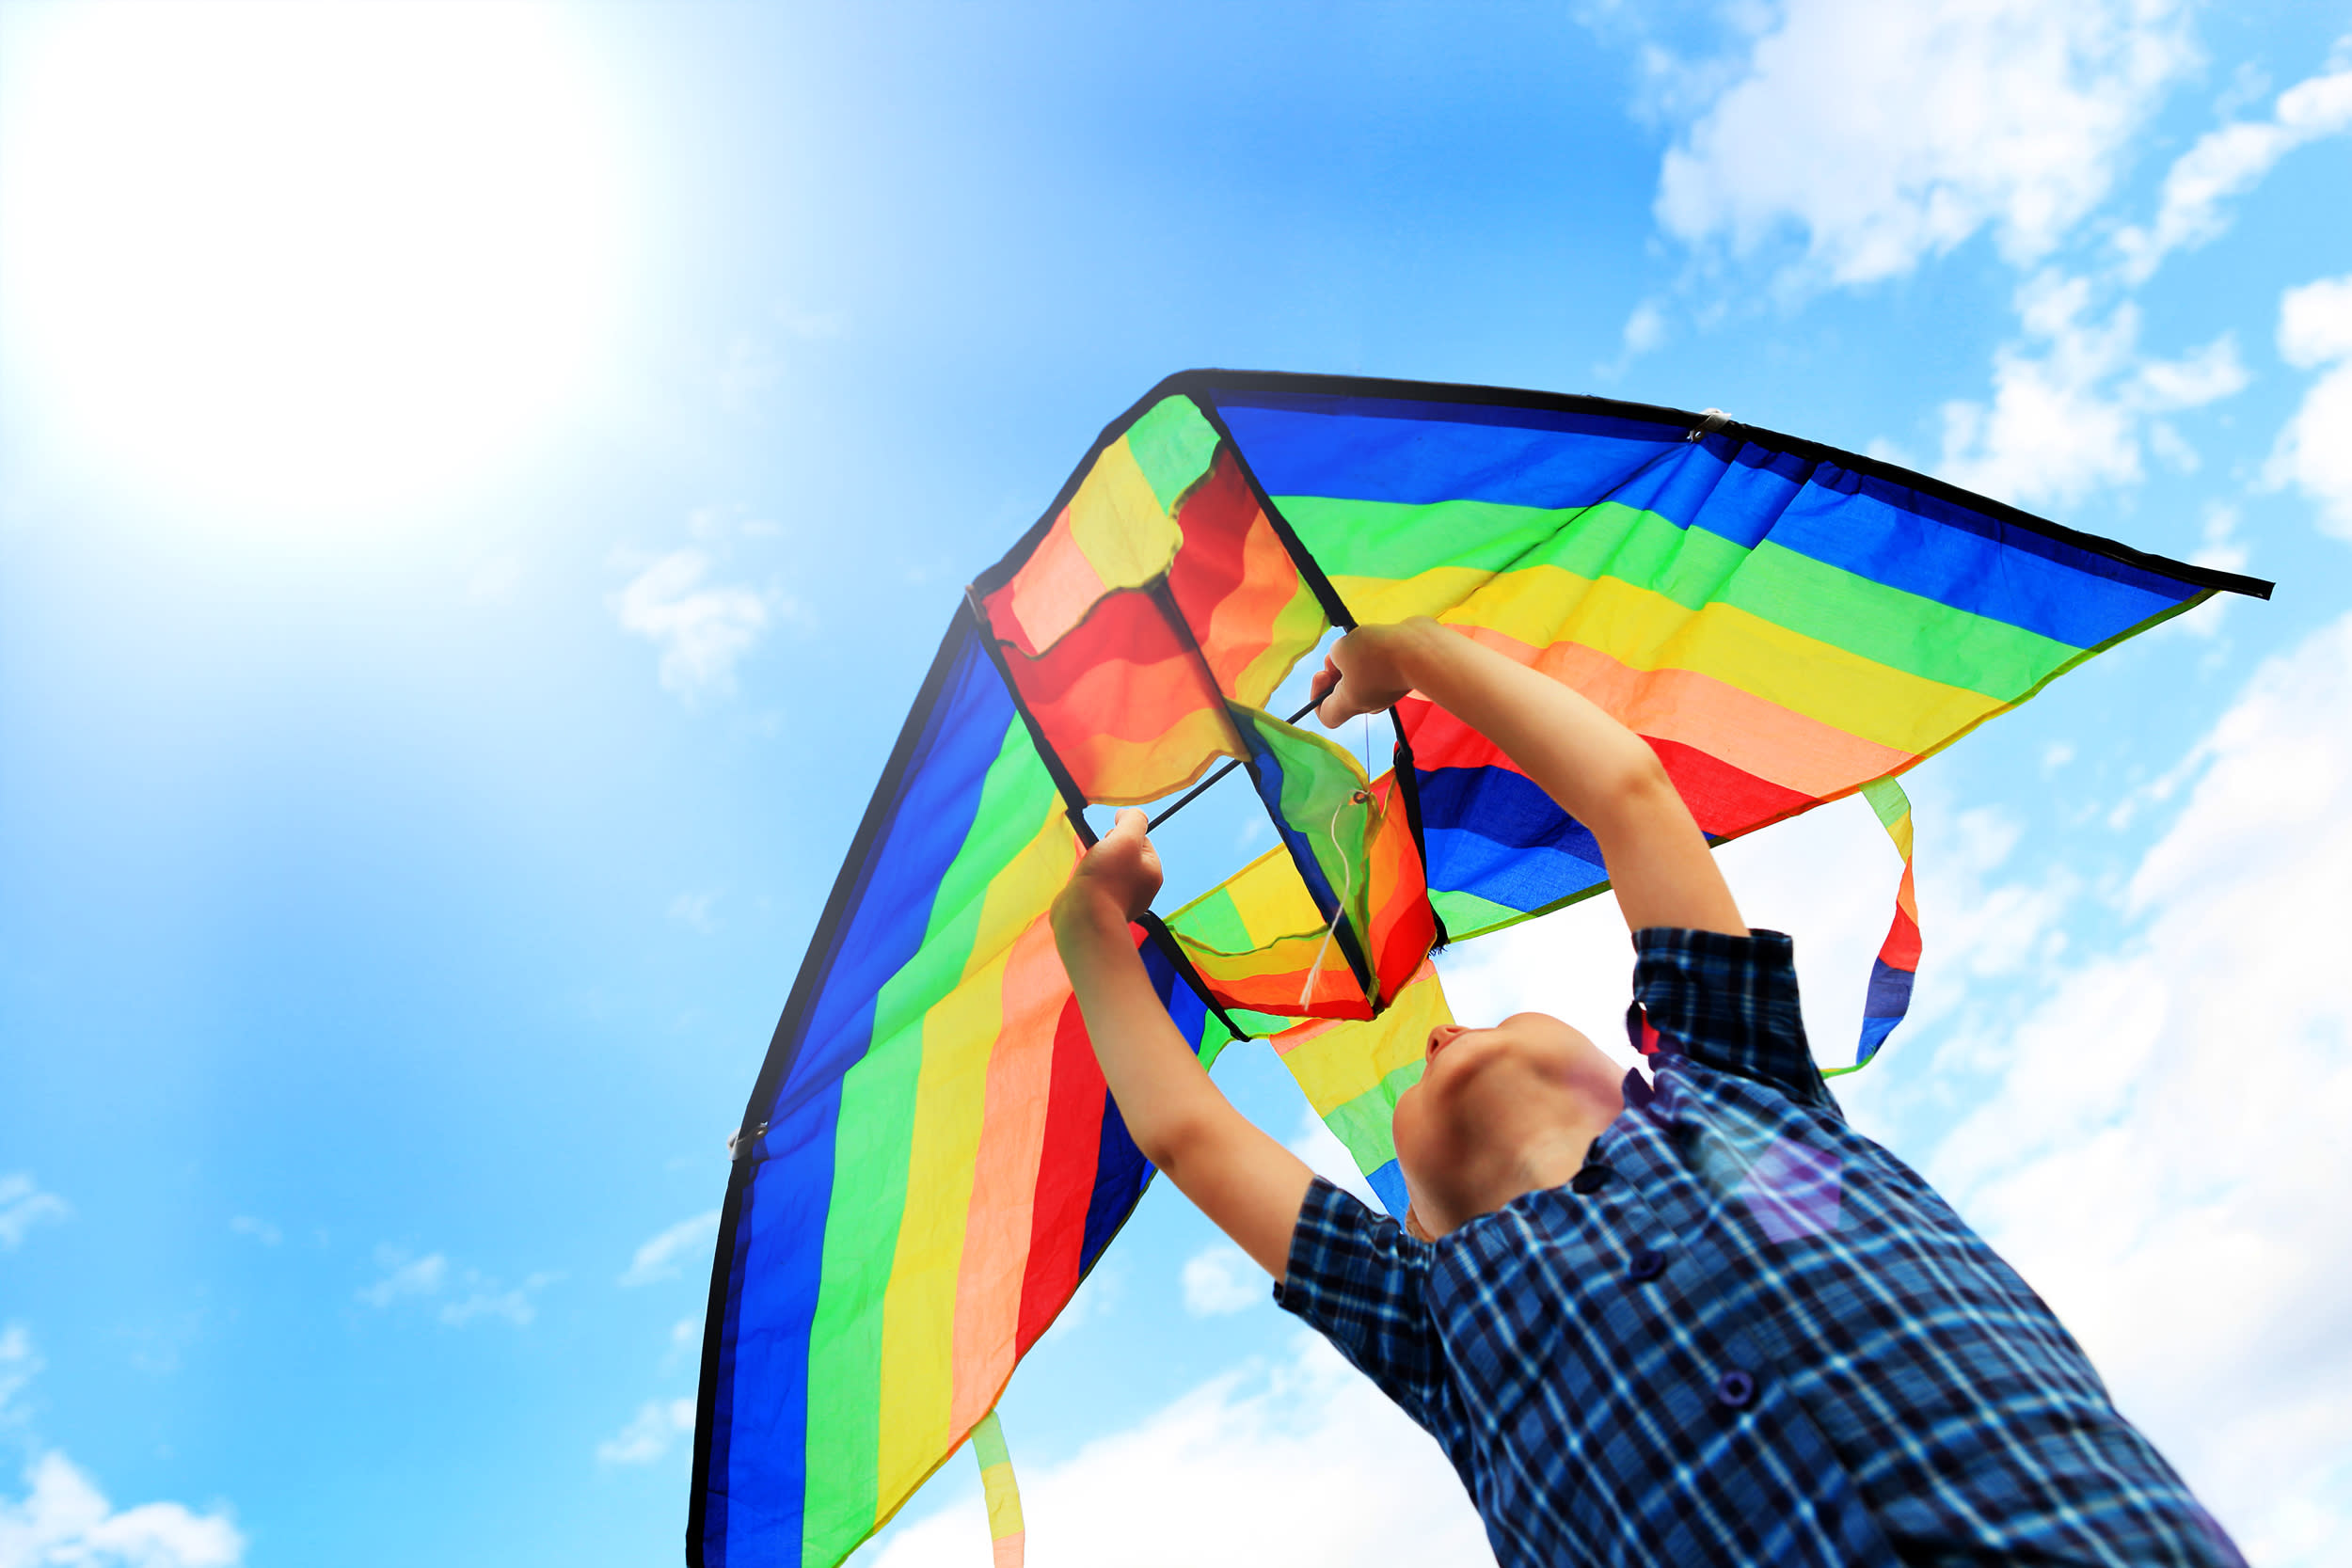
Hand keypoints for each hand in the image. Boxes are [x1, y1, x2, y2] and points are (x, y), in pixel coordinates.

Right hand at [1058, 807, 1162, 924]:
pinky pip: (1095, 884)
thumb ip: (1133, 819)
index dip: (1123, 834)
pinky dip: (1087, 879)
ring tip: (1088, 870)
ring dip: (1095, 863)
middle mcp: (1140, 888)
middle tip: (1099, 858)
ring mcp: (1121, 899)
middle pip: (1123, 853)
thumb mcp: (1126, 838)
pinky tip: (1081, 882)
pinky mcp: (1101, 907)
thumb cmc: (1106, 878)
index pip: (1141, 839)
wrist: (1083, 918)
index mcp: (1152, 873)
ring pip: (1107, 868)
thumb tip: (1126, 814)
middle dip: (1107, 849)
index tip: (1112, 843)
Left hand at [1311, 620, 1434, 727]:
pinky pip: (1379, 667)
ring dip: (1353, 658)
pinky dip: (1374, 654)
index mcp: (1351, 704)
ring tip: (1359, 641)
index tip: (1322, 674)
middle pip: (1343, 692)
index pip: (1327, 716)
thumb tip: (1348, 654)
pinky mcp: (1401, 675)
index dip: (1316, 697)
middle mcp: (1369, 702)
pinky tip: (1379, 641)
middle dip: (1335, 670)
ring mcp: (1387, 690)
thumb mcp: (1342, 648)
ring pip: (1361, 677)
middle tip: (1339, 653)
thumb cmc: (1378, 654)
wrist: (1422, 651)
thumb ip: (1335, 653)